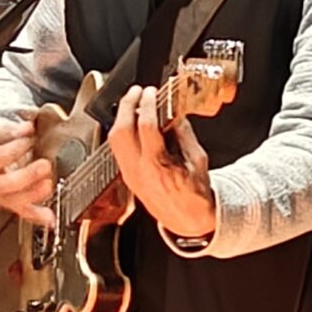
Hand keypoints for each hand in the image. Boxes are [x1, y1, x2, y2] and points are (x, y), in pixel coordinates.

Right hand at [0, 116, 55, 228]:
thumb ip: (10, 131)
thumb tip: (28, 128)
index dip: (16, 149)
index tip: (29, 139)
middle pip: (7, 184)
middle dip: (28, 176)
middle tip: (45, 165)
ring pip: (16, 201)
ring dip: (35, 195)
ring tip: (48, 185)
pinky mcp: (11, 203)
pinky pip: (24, 212)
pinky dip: (38, 217)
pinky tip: (50, 218)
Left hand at [108, 85, 216, 239]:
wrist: (186, 219)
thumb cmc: (194, 194)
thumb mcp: (197, 160)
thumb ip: (184, 134)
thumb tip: (175, 112)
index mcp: (158, 167)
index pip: (146, 127)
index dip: (147, 105)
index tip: (151, 93)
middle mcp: (138, 171)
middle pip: (121, 130)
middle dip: (127, 106)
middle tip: (136, 92)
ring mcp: (129, 174)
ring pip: (114, 139)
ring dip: (121, 117)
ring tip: (132, 104)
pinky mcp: (126, 175)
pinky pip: (118, 148)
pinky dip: (123, 131)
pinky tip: (132, 123)